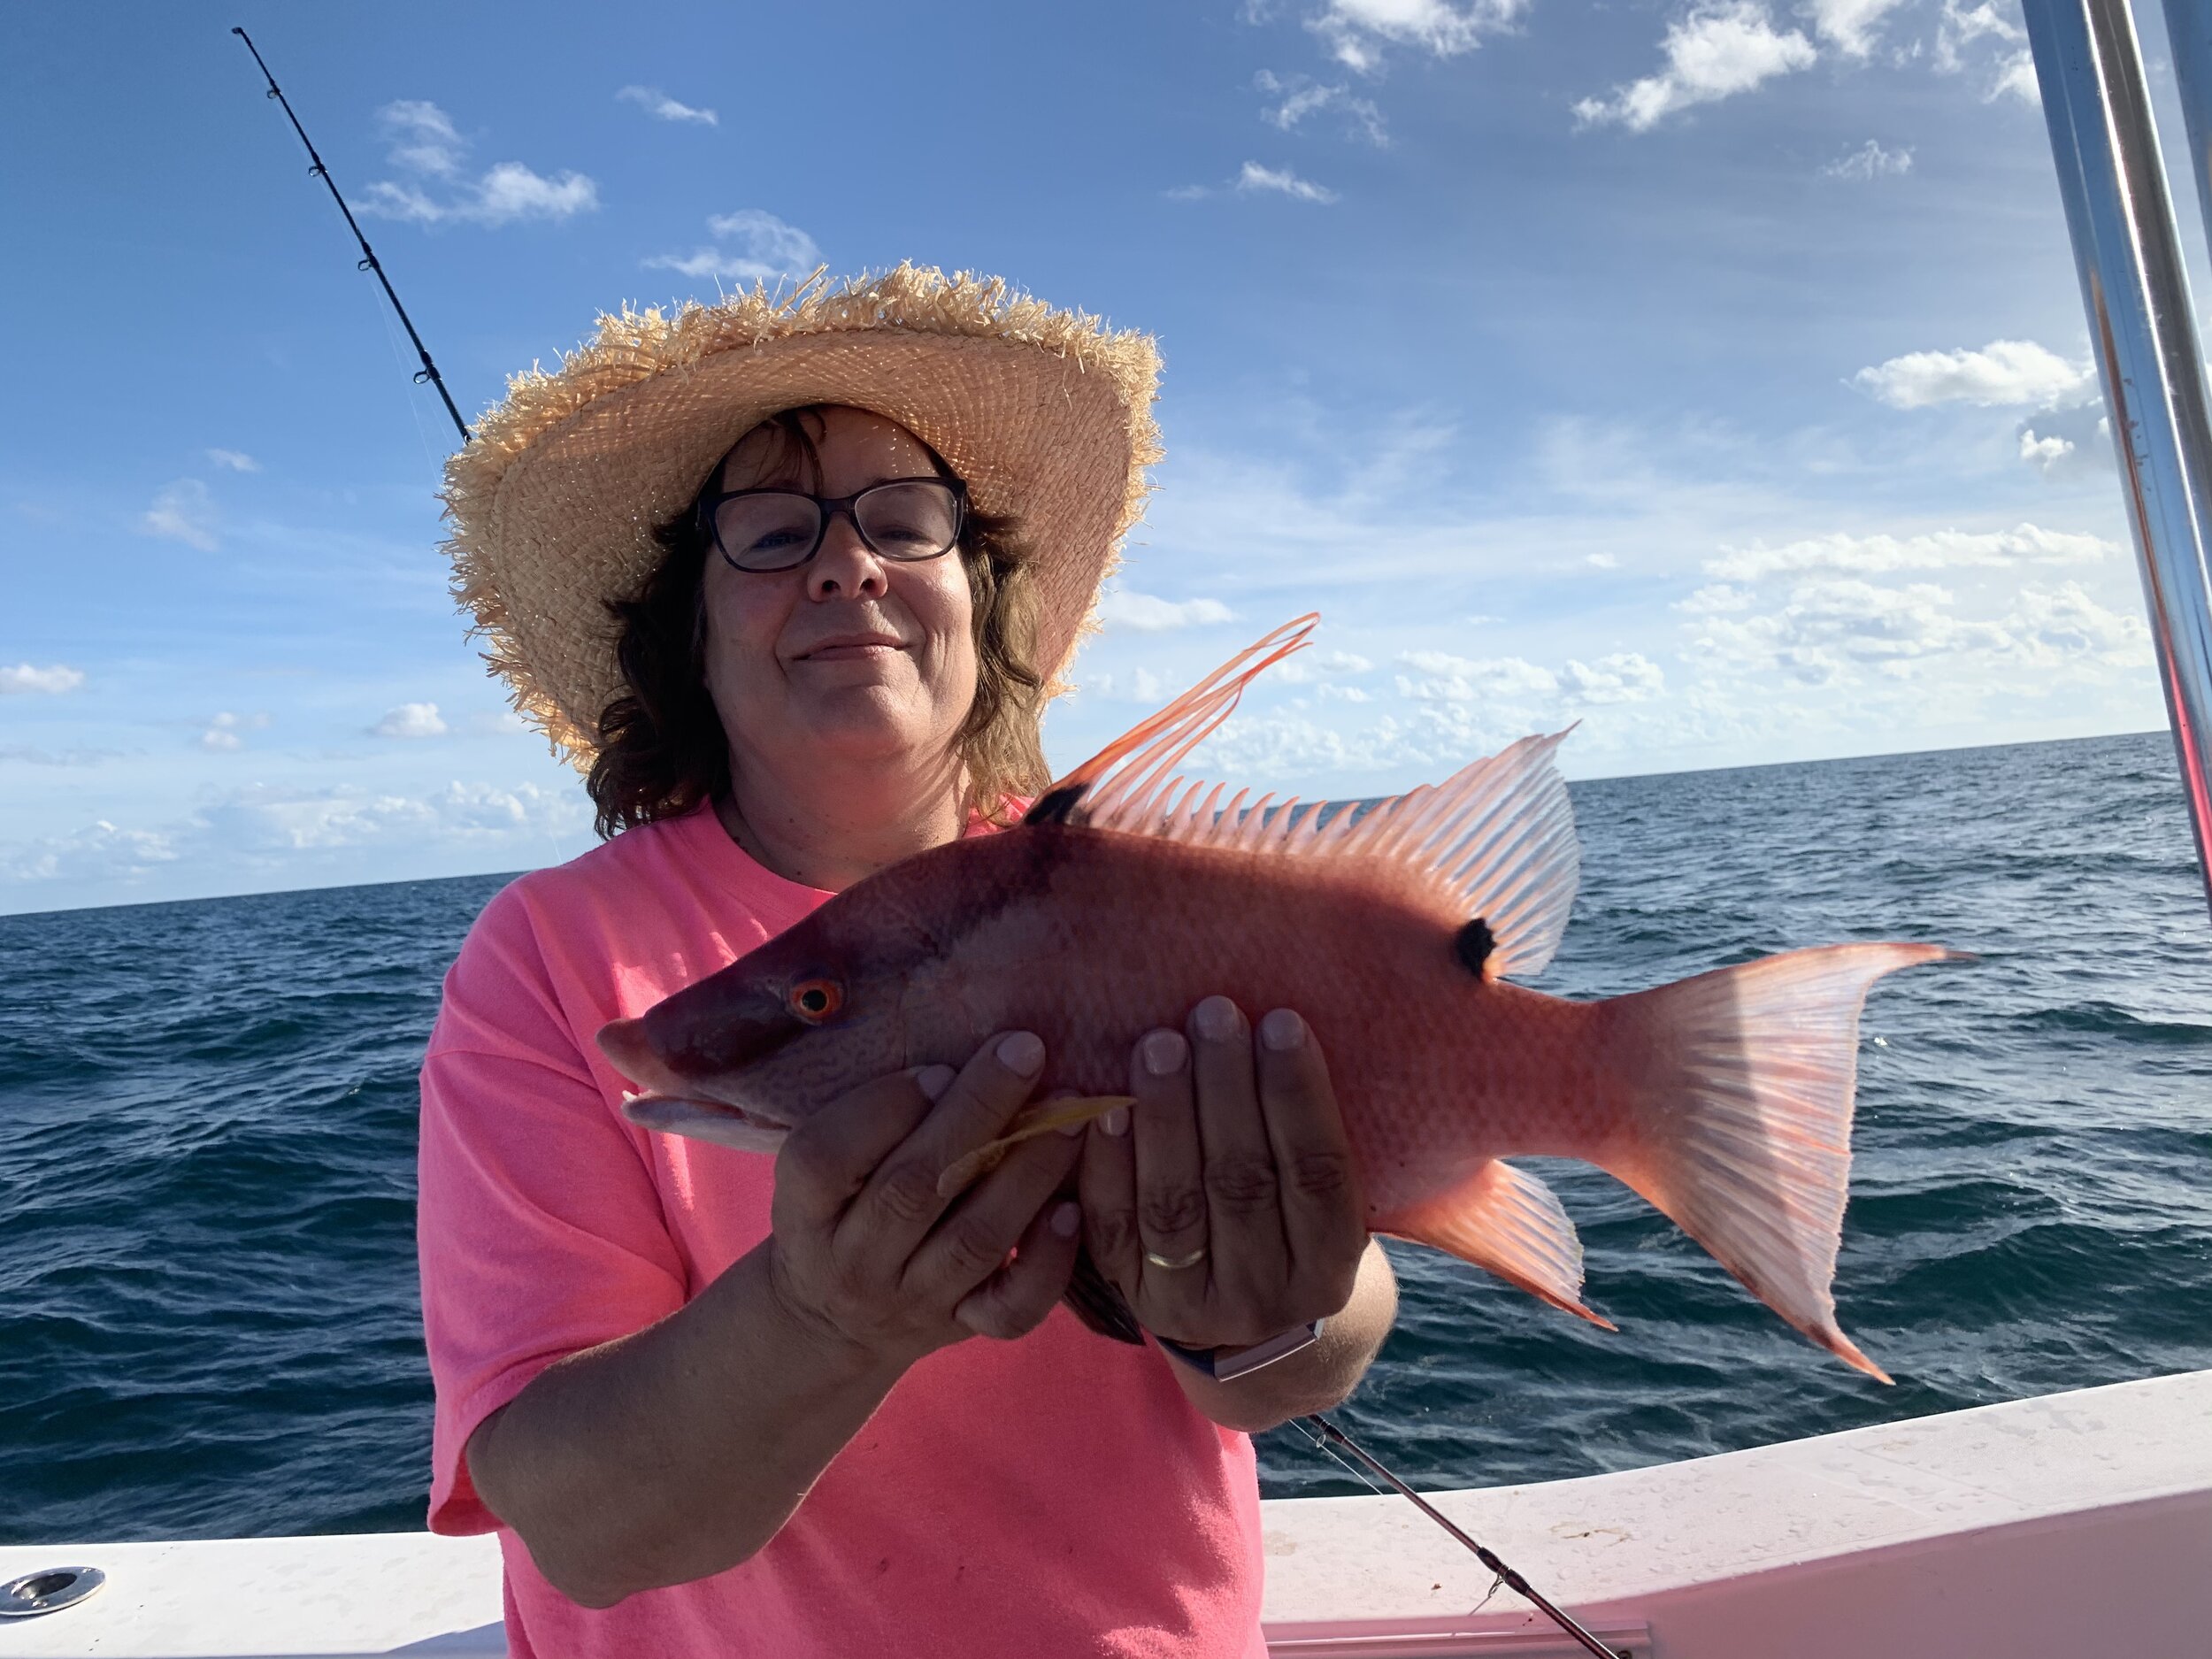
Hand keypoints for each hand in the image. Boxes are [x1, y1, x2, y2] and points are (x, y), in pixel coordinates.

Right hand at [765, 1031, 1083, 1367]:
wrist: (831, 1324)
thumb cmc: (836, 1213)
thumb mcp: (822, 1169)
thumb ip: (865, 1122)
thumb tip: (955, 1061)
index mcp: (803, 1212)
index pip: (825, 1159)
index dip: (885, 1107)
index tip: (941, 1067)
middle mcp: (853, 1262)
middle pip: (911, 1189)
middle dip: (976, 1113)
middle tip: (1027, 1052)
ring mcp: (911, 1302)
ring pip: (972, 1241)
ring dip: (1028, 1172)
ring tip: (1071, 1116)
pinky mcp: (961, 1327)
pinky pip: (1009, 1309)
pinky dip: (1046, 1262)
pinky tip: (1072, 1211)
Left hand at [1080, 998, 1368, 1353]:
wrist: (1242, 1319)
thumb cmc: (1288, 1221)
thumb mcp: (1320, 1203)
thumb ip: (1307, 1142)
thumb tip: (1281, 1030)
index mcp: (1327, 1270)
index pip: (1318, 1174)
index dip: (1299, 1096)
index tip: (1281, 1021)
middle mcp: (1264, 1297)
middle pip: (1242, 1182)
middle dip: (1225, 1089)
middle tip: (1212, 1014)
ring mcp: (1193, 1303)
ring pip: (1174, 1202)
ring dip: (1165, 1115)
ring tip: (1159, 1043)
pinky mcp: (1134, 1296)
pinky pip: (1114, 1224)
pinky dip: (1109, 1162)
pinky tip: (1107, 1106)